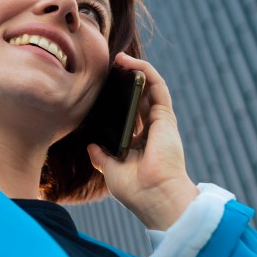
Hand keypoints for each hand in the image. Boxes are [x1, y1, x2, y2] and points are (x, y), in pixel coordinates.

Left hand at [86, 52, 198, 230]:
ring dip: (136, 70)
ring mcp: (160, 123)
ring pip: (150, 88)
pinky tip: (130, 63)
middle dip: (126, 81)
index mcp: (140, 144)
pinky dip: (145, 72)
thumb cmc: (136, 190)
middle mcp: (152, 131)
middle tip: (109, 69)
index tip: (102, 90)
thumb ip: (102, 157)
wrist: (154, 197)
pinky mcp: (165, 117)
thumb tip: (91, 147)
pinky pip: (157, 86)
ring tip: (118, 59)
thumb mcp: (111, 171)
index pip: (130, 116)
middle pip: (140, 98)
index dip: (119, 100)